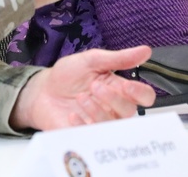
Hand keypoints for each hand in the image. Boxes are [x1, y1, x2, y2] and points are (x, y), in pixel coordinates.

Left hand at [9, 46, 155, 130]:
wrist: (41, 91)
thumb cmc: (68, 76)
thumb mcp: (91, 60)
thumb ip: (118, 58)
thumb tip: (146, 50)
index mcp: (119, 89)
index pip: (144, 96)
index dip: (141, 93)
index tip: (127, 85)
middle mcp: (114, 108)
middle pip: (130, 112)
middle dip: (113, 99)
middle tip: (94, 86)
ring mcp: (100, 123)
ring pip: (113, 125)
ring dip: (98, 111)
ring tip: (81, 98)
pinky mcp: (85, 136)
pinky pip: (93, 137)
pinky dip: (83, 126)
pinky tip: (72, 115)